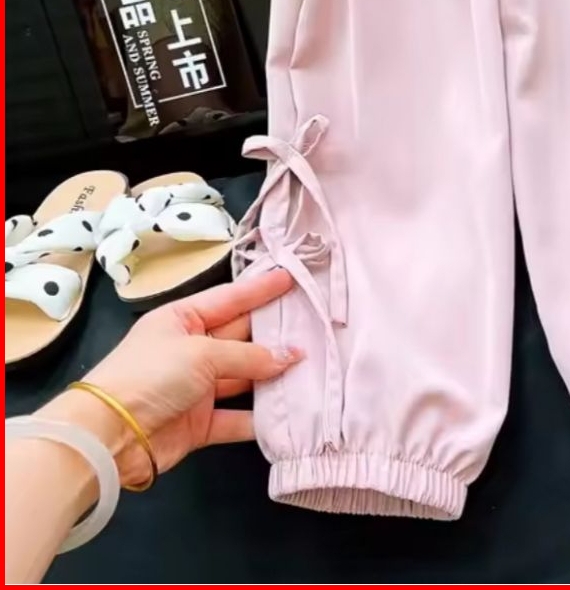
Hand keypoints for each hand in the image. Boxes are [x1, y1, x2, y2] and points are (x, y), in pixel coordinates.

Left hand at [43, 269, 300, 486]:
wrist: (110, 436)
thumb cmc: (151, 375)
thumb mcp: (201, 354)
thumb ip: (250, 357)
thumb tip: (293, 357)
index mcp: (183, 319)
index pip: (231, 299)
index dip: (261, 288)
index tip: (292, 276)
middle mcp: (192, 350)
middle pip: (242, 337)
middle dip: (276, 332)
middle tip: (316, 323)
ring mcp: (197, 388)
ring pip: (245, 377)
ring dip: (274, 376)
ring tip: (314, 366)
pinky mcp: (201, 423)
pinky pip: (238, 417)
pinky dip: (261, 418)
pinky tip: (290, 412)